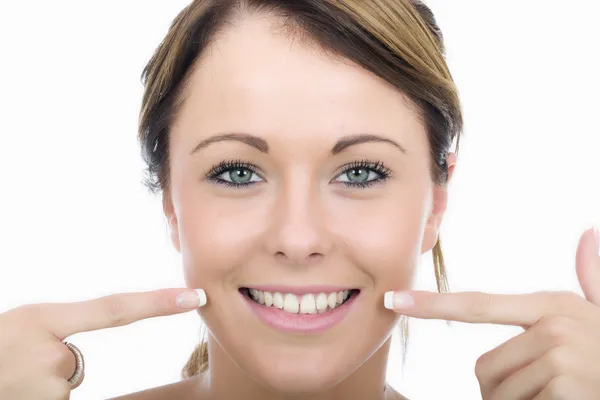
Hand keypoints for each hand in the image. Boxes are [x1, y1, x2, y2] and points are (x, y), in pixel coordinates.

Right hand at [0, 288, 205, 399]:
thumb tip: (74, 361)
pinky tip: (16, 389)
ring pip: (64, 384)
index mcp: (38, 319)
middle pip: (77, 362)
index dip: (157, 303)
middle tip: (12, 368)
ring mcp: (44, 385)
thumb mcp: (17, 330)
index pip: (112, 310)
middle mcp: (44, 353)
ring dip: (42, 388)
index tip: (195, 297)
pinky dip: (40, 398)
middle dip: (55, 366)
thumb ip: (53, 335)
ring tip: (8, 380)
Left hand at [385, 226, 599, 398]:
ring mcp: (560, 358)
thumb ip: (594, 280)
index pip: (478, 305)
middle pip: (484, 368)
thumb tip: (589, 233)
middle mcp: (554, 327)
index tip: (394, 300)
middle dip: (504, 389)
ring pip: (498, 393)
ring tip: (555, 397)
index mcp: (552, 307)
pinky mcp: (564, 388)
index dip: (433, 305)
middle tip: (544, 389)